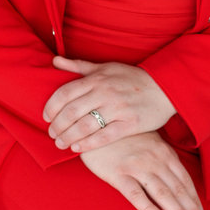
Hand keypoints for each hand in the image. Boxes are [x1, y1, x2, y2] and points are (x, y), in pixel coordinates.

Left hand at [43, 57, 176, 151]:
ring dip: (68, 137)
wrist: (163, 87)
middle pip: (71, 112)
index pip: (65, 93)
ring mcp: (117, 109)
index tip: (46, 117)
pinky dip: (87, 144)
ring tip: (60, 144)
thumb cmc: (131, 77)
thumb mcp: (106, 67)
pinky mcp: (129, 124)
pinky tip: (77, 148)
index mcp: (97, 78)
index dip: (51, 107)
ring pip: (84, 126)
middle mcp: (105, 92)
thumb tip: (54, 60)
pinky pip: (103, 137)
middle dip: (57, 126)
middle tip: (51, 134)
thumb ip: (79, 66)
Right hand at [79, 131, 208, 209]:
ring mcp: (136, 166)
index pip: (184, 180)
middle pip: (176, 188)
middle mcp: (153, 159)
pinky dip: (148, 207)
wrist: (95, 124)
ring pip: (161, 193)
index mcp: (163, 152)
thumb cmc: (124, 136)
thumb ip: (163, 158)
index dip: (194, 200)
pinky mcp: (118, 173)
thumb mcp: (149, 142)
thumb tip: (178, 178)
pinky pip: (135, 193)